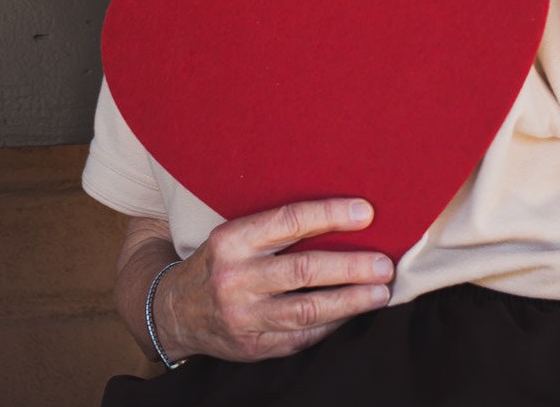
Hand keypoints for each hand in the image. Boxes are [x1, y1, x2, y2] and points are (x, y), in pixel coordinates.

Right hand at [155, 198, 393, 362]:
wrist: (175, 310)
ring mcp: (244, 316)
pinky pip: (301, 337)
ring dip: (350, 301)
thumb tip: (340, 218)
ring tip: (380, 292)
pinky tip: (353, 313)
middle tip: (384, 264)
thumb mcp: (234, 235)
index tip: (366, 212)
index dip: (330, 215)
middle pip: (304, 269)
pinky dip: (331, 324)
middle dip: (350, 266)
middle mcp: (236, 277)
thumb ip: (276, 230)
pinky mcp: (253, 347)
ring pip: (307, 309)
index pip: (289, 221)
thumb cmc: (219, 262)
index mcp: (232, 239)